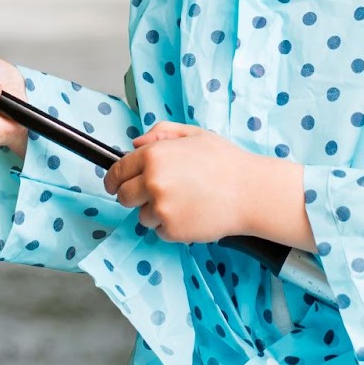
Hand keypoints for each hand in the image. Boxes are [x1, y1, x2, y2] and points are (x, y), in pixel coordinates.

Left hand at [101, 122, 259, 243]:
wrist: (251, 192)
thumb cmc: (226, 161)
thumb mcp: (193, 134)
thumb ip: (161, 133)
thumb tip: (135, 143)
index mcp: (153, 155)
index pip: (117, 171)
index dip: (113, 179)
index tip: (113, 184)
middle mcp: (152, 181)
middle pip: (123, 196)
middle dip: (133, 196)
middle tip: (154, 195)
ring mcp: (161, 207)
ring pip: (142, 216)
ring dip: (155, 212)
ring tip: (184, 202)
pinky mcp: (172, 230)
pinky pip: (160, 231)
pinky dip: (171, 227)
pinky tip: (191, 214)